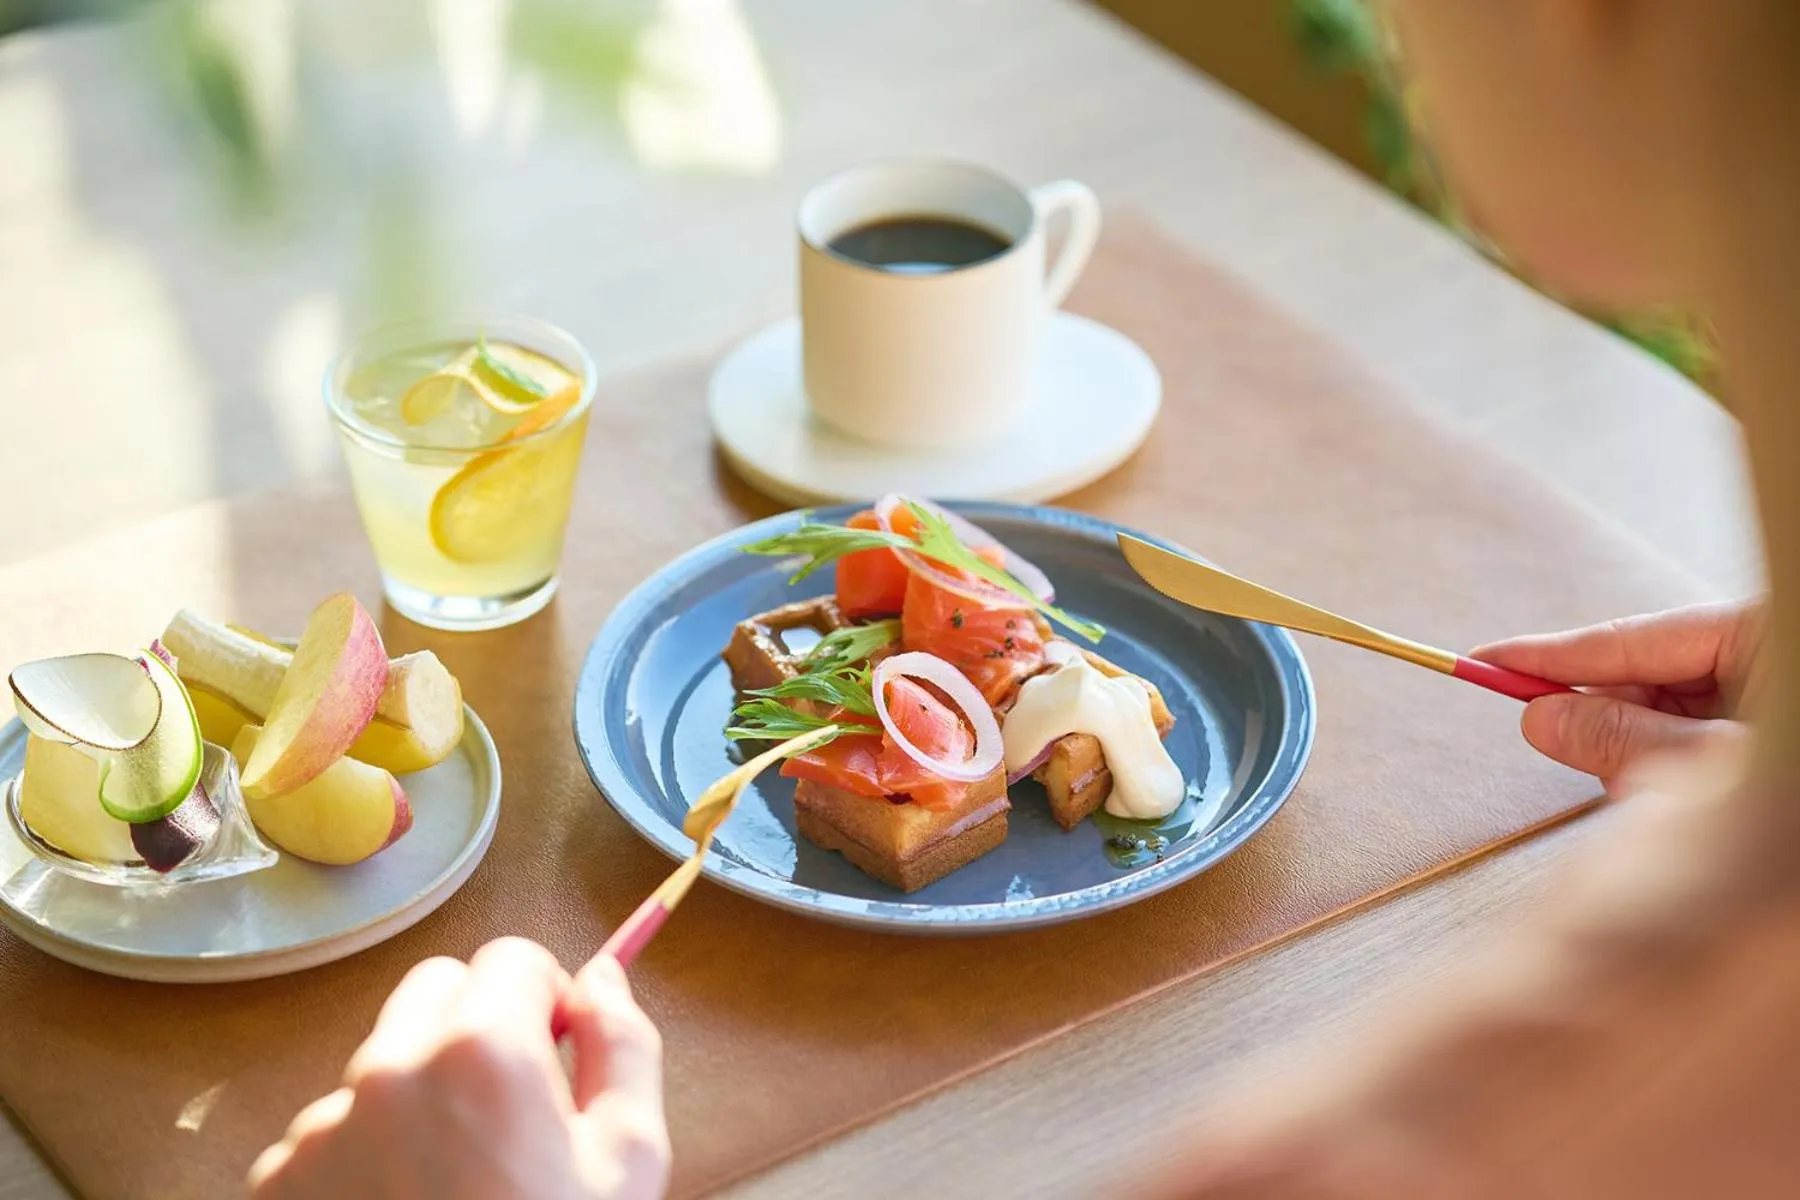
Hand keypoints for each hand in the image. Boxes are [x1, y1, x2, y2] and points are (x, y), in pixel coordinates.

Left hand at [248, 938, 668, 1199]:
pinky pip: (327, 1132)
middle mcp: (386, 1069)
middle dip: (476, 1027)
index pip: (513, 957)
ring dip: (416, 1094)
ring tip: (453, 1184)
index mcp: (482, 1049)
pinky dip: (363, 1156)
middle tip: (509, 1114)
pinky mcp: (276, 1183)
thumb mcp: (630, 1160)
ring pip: (379, 1063)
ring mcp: (319, 1129)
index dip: (547, 1002)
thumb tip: (603, 975)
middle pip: (435, 991)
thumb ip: (622, 1044)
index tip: (557, 1057)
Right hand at [1471, 599, 1763, 792]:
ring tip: (1660, 790)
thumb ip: (1629, 738)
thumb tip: (1542, 719)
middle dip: (1610, 724)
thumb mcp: (1718, 760)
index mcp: (1757, 627)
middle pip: (1647, 677)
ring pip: (1665, 710)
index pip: (1628, 638)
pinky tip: (1681, 789)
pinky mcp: (1761, 721)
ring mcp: (1762, 685)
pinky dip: (1673, 764)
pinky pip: (1692, 731)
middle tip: (1580, 757)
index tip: (1486, 660)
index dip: (1550, 655)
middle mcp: (1758, 648)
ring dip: (1644, 755)